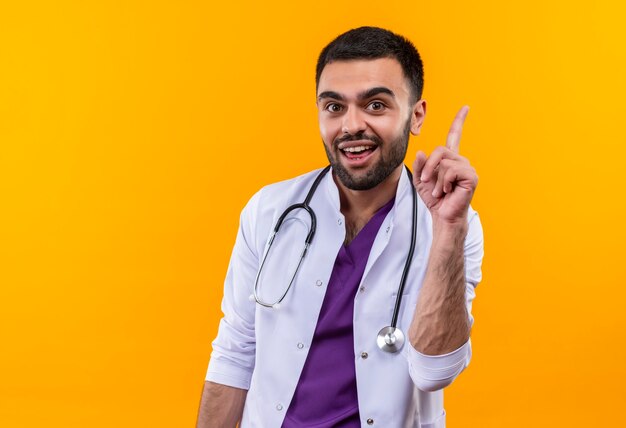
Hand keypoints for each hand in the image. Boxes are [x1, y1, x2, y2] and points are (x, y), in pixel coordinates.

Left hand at [412, 106, 477, 225]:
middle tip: (428, 182)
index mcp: (450, 159)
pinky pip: (450, 171)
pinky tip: (448, 191)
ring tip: (441, 190)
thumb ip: (419, 165)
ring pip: (444, 162)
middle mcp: (460, 160)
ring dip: (436, 179)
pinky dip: (444, 183)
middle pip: (440, 150)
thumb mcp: (421, 180)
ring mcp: (467, 168)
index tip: (466, 107)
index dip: (459, 121)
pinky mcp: (471, 176)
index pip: (455, 136)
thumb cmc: (435, 199)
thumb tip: (422, 153)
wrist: (442, 215)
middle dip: (428, 167)